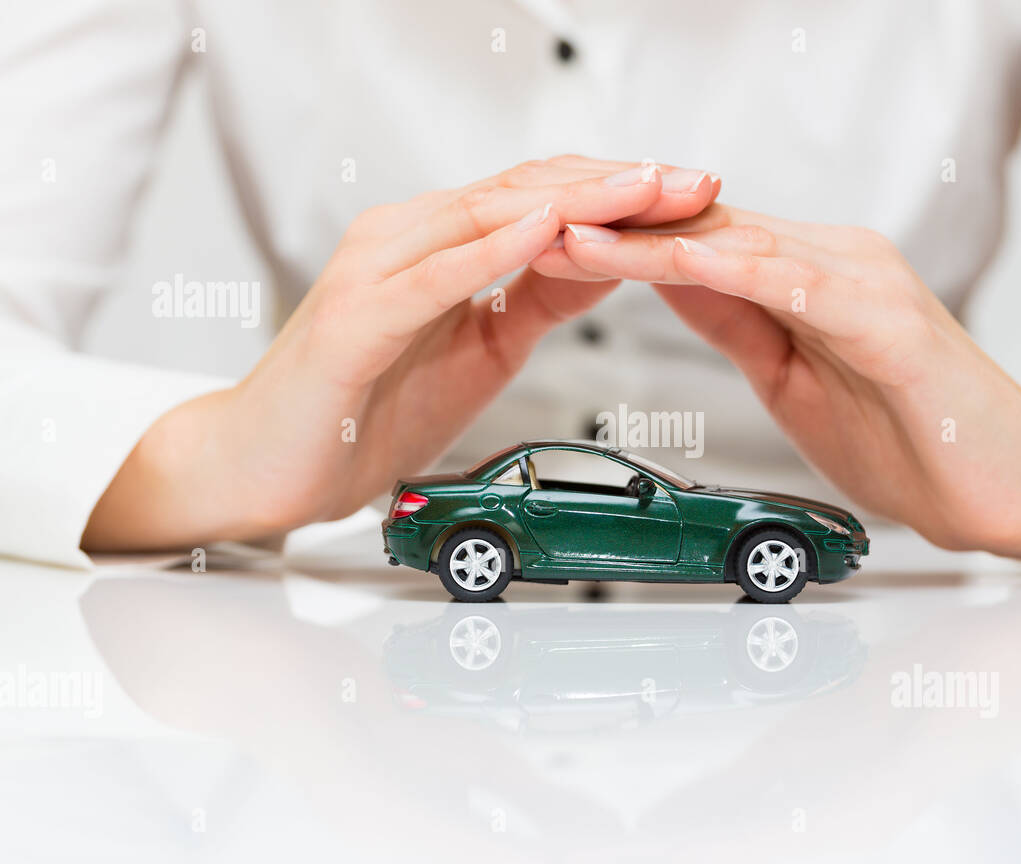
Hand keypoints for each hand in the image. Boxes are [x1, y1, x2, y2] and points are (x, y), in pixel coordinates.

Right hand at [83, 157, 720, 549]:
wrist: (269, 465)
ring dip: (572, 201)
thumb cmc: (365, 407)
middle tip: (689, 180)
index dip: (619, 190)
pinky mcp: (356, 317)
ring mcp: (378, 271)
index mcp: (439, 246)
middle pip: (525, 191)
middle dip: (616, 184)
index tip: (690, 192)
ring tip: (641, 189)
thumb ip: (535, 299)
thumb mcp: (483, 349)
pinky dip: (493, 250)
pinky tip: (544, 233)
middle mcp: (407, 240)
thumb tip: (603, 258)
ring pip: (485, 216)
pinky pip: (434, 276)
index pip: (542, 197)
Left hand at [533, 205, 1020, 559]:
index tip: (542, 246)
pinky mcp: (892, 320)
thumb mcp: (791, 378)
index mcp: (807, 279)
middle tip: (530, 222)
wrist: (1012, 487)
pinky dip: (738, 272)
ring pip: (739, 246)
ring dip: (651, 239)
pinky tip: (682, 266)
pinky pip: (802, 286)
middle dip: (613, 229)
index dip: (616, 243)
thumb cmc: (915, 439)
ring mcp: (865, 284)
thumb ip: (739, 324)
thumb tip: (673, 281)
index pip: (695, 246)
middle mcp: (833, 263)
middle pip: (704, 232)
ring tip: (575, 234)